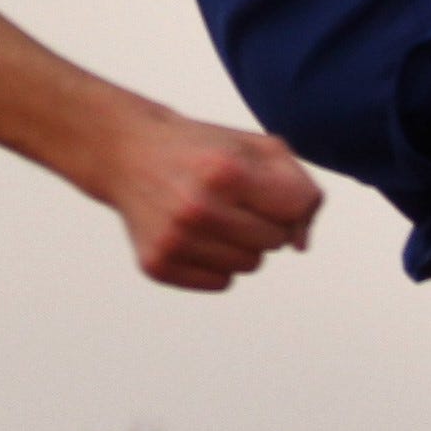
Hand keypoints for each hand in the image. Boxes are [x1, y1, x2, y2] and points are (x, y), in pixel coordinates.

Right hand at [99, 109, 321, 290]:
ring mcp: (174, 240)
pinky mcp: (158, 264)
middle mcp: (197, 209)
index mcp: (225, 171)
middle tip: (232, 198)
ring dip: (242, 243)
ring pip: (250, 265)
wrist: (129, 154)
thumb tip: (301, 246)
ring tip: (214, 215)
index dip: (289, 198)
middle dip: (264, 220)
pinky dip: (217, 262)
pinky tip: (195, 233)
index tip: (264, 185)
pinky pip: (221, 282)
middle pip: (275, 241)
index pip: (296, 207)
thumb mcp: (256, 148)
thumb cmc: (204, 151)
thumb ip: (299, 188)